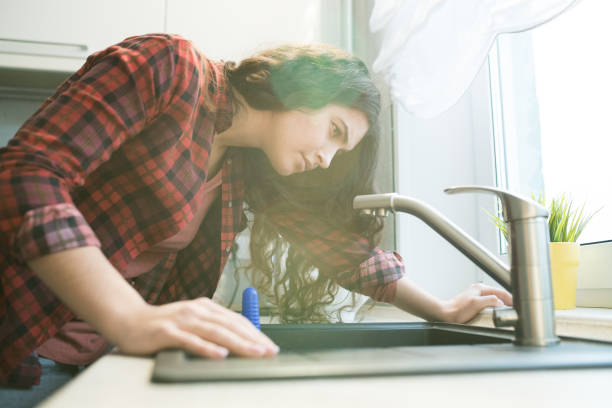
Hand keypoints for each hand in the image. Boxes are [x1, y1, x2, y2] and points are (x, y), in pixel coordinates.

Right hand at [113, 297, 278, 358]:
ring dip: (238, 343)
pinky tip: (221, 355)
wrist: (128, 320)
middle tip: (269, 352)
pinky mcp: (167, 332)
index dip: (255, 333)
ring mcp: (182, 320)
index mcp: (205, 307)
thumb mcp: (191, 321)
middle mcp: (196, 310)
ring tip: (254, 353)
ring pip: (216, 332)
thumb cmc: (163, 325)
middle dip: (253, 339)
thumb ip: (212, 327)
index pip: (236, 320)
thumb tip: (239, 340)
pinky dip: (207, 348)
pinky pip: (191, 341)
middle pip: (230, 325)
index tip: (270, 346)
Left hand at [441, 283, 512, 323]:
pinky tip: (494, 311)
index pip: (500, 291)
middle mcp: (477, 290)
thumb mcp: (477, 303)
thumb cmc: (458, 310)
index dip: (509, 298)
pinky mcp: (473, 303)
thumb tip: (500, 302)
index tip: (515, 304)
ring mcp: (475, 296)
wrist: (446, 314)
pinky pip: (487, 303)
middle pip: (497, 294)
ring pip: (492, 298)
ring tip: (507, 309)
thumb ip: (490, 300)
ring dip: (500, 303)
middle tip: (513, 307)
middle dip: (506, 300)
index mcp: (480, 288)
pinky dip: (493, 306)